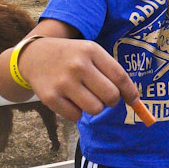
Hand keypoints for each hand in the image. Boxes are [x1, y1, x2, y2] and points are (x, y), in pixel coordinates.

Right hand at [18, 37, 139, 122]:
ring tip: (84, 95)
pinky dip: (77, 111)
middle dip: (111, 100)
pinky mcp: (51, 97)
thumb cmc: (70, 56)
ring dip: (94, 106)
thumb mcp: (90, 52)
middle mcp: (78, 65)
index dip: (130, 92)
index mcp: (91, 51)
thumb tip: (133, 99)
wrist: (34, 56)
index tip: (134, 101)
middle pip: (111, 96)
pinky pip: (77, 116)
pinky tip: (69, 99)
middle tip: (104, 96)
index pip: (120, 77)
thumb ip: (110, 71)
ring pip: (96, 109)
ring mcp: (63, 82)